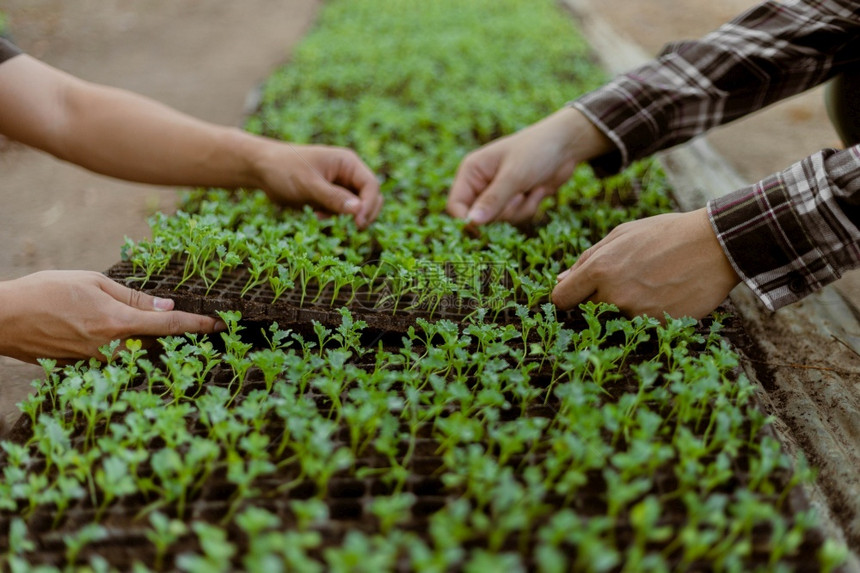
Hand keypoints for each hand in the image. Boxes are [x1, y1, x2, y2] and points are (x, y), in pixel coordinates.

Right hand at [0, 271, 225, 363]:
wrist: (0, 319)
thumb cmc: (44, 292)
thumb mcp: (92, 282)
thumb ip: (132, 296)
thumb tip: (165, 304)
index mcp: (117, 324)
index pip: (168, 325)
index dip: (196, 324)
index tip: (218, 324)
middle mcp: (110, 349)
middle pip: (156, 345)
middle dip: (175, 335)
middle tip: (193, 324)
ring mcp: (96, 363)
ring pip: (135, 353)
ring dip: (147, 342)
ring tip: (149, 327)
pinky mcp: (82, 369)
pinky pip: (112, 358)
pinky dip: (120, 346)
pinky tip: (108, 332)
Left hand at [254, 143, 382, 228]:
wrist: (261, 169)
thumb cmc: (284, 169)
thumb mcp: (308, 184)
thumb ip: (333, 198)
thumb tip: (358, 210)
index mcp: (347, 163)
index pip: (371, 185)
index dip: (369, 205)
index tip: (358, 223)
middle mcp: (347, 173)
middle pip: (370, 197)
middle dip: (363, 213)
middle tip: (353, 227)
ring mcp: (339, 186)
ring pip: (356, 207)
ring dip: (345, 217)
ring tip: (321, 216)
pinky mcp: (329, 197)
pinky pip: (341, 212)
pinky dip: (333, 217)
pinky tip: (315, 215)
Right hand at [446, 107, 611, 225]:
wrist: (566, 145)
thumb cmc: (536, 151)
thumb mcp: (514, 176)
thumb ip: (492, 200)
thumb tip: (472, 222)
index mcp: (472, 171)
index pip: (456, 205)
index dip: (466, 219)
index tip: (481, 229)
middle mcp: (481, 183)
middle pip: (480, 216)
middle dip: (503, 211)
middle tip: (519, 195)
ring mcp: (499, 192)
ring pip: (500, 219)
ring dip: (519, 209)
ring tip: (531, 188)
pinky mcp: (515, 199)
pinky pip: (516, 217)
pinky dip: (529, 207)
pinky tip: (538, 189)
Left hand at [552, 209, 740, 319]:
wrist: (716, 246)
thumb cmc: (666, 234)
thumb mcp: (621, 235)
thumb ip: (586, 259)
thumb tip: (558, 281)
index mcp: (598, 269)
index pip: (561, 299)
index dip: (567, 297)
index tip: (577, 295)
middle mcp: (613, 295)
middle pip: (589, 310)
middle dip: (600, 299)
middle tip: (628, 281)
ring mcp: (636, 313)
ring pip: (617, 318)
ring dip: (628, 307)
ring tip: (653, 283)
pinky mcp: (658, 326)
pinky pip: (644, 325)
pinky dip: (652, 313)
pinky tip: (669, 294)